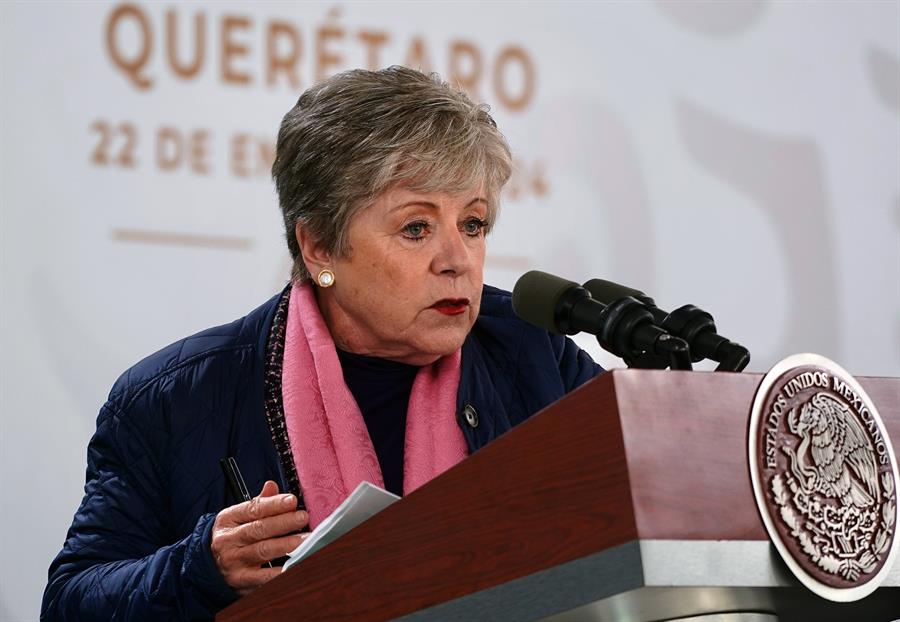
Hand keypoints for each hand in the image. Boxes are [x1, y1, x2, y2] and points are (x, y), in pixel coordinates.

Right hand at [211, 480, 308, 594]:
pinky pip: (264, 577)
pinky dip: (280, 572)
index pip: (253, 509)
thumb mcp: (238, 517)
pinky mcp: (241, 580)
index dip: (274, 504)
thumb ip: (258, 503)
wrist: (210, 566)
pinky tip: (295, 565)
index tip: (293, 501)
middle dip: (284, 522)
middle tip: (303, 517)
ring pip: (263, 551)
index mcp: (228, 519)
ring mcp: (234, 561)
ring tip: (305, 540)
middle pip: (259, 529)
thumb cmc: (233, 537)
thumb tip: (271, 486)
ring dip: (286, 545)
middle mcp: (229, 540)